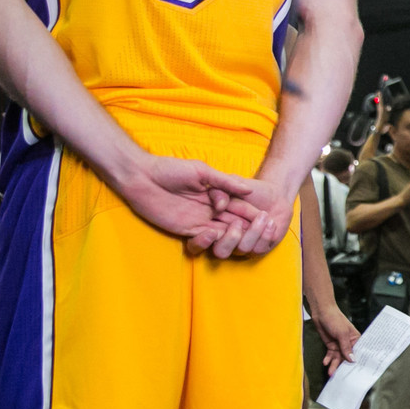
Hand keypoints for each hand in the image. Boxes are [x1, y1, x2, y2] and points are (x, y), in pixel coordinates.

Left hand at [114, 154, 260, 250]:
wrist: (141, 177)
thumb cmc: (170, 169)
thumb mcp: (202, 172)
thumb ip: (226, 183)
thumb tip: (249, 189)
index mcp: (216, 194)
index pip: (239, 206)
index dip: (253, 212)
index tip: (268, 217)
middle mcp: (210, 209)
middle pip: (234, 222)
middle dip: (248, 226)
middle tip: (260, 229)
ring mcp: (198, 220)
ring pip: (222, 233)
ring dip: (232, 234)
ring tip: (238, 231)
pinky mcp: (185, 230)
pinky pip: (203, 239)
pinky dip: (211, 238)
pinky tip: (214, 231)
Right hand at [203, 176, 297, 259]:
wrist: (274, 195)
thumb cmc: (250, 190)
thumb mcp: (232, 185)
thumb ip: (219, 191)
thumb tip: (221, 205)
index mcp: (212, 227)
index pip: (197, 244)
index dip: (201, 242)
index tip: (211, 232)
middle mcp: (226, 241)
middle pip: (220, 252)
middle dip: (230, 238)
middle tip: (238, 222)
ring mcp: (242, 247)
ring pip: (242, 249)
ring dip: (253, 231)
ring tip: (263, 214)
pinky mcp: (259, 249)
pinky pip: (259, 249)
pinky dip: (265, 234)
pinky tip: (271, 222)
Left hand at [309, 299, 359, 374]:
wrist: (321, 313)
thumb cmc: (335, 319)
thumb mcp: (342, 334)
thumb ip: (346, 348)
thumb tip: (352, 360)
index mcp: (356, 339)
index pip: (359, 353)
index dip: (358, 362)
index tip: (357, 373)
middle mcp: (349, 344)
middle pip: (347, 358)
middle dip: (343, 366)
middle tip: (340, 376)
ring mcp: (339, 345)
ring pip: (338, 358)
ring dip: (334, 365)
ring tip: (330, 372)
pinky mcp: (331, 346)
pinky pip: (330, 355)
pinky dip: (328, 359)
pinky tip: (325, 363)